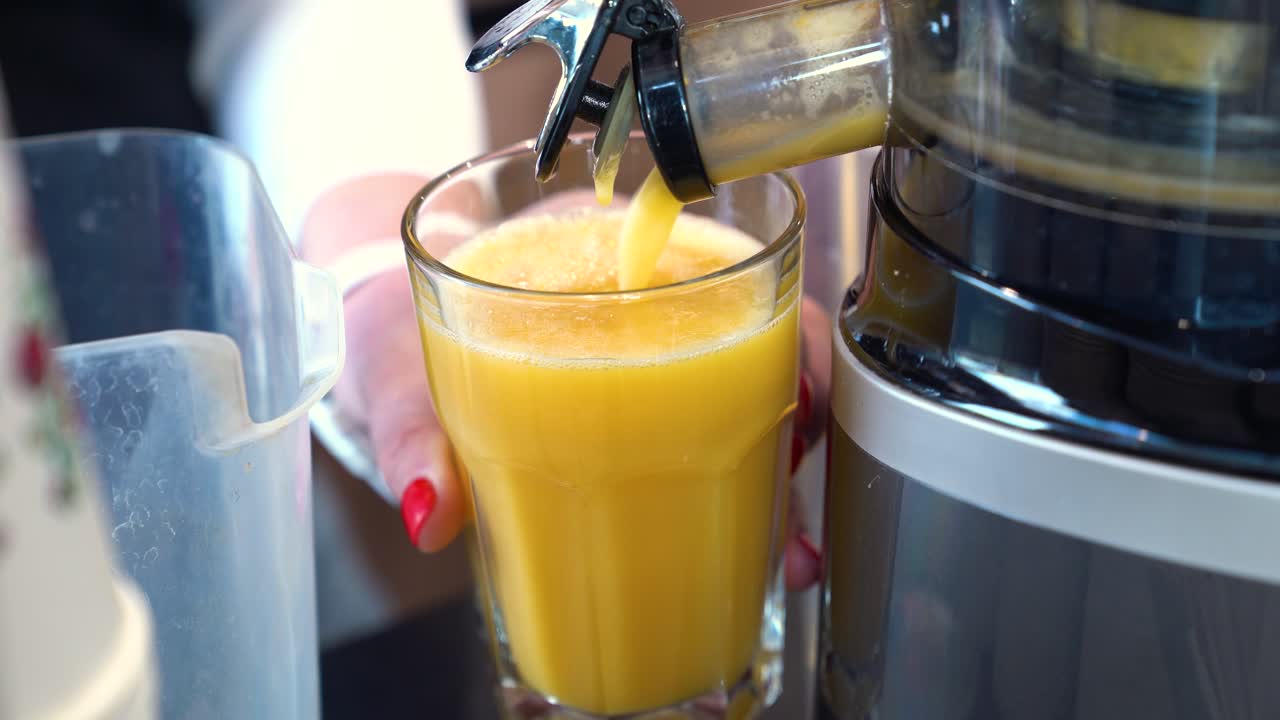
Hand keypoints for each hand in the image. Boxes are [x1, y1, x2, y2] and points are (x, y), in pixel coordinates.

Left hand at [300, 174, 830, 588]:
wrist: (361, 345)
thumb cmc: (383, 332)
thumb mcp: (396, 372)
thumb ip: (410, 437)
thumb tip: (430, 511)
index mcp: (582, 260)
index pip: (710, 269)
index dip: (776, 330)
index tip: (800, 396)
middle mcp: (627, 306)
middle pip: (751, 343)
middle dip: (798, 415)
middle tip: (796, 484)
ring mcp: (633, 365)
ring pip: (740, 402)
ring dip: (778, 471)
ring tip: (788, 545)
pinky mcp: (626, 424)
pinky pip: (704, 445)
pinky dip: (740, 494)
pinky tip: (756, 545)